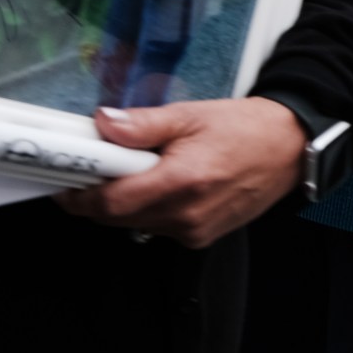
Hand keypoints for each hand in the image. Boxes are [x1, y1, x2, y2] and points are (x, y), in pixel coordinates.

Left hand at [53, 99, 305, 248]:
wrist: (290, 149)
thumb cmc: (245, 129)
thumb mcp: (191, 115)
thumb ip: (143, 124)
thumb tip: (102, 124)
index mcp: (182, 181)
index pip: (110, 202)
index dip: (78, 193)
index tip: (62, 177)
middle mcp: (187, 215)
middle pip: (115, 218)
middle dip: (96, 194)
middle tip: (92, 167)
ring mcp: (194, 231)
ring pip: (133, 224)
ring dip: (122, 202)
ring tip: (134, 171)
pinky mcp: (200, 237)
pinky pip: (156, 227)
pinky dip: (147, 208)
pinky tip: (161, 184)